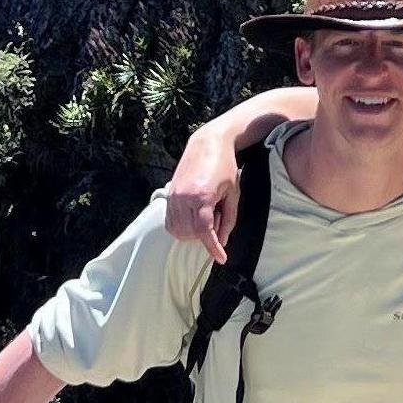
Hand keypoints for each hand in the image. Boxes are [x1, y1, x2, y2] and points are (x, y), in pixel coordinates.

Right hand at [164, 125, 247, 262]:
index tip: (221, 259)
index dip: (213, 248)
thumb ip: (229, 219)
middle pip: (191, 234)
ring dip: (193, 233)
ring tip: (206, 214)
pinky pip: (170, 223)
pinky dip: (181, 227)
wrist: (208, 143)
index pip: (205, 232)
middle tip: (217, 217)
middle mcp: (184, 198)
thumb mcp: (233, 194)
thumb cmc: (226, 166)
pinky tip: (193, 217)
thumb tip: (222, 241)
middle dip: (205, 235)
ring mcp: (174, 196)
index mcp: (202, 196)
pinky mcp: (169, 195)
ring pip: (178, 231)